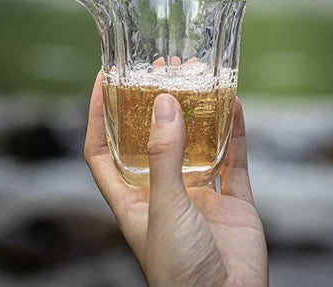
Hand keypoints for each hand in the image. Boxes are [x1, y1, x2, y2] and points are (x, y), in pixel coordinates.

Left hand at [85, 73, 267, 286]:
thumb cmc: (180, 274)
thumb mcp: (163, 208)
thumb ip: (164, 155)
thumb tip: (161, 101)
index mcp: (132, 199)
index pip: (104, 149)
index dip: (99, 114)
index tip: (104, 78)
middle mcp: (163, 191)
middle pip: (153, 136)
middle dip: (155, 102)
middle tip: (162, 66)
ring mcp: (199, 194)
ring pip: (195, 140)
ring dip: (195, 109)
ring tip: (196, 73)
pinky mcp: (233, 200)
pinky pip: (233, 156)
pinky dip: (233, 128)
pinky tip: (232, 101)